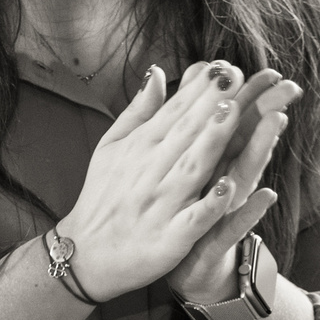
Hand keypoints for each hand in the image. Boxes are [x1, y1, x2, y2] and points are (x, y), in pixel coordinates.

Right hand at [58, 61, 257, 298]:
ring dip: (212, 141)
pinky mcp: (169, 238)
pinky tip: (230, 186)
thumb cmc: (102, 196)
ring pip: (191, 168)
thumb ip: (139, 111)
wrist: (85, 253)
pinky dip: (210, 204)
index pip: (173, 113)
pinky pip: (193, 219)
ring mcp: (160, 205)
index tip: (223, 66)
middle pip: (185, 134)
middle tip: (234, 76)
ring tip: (232, 114)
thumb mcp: (112, 147)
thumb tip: (157, 72)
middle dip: (210, 104)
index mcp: (139, 148)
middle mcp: (149, 172)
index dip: (198, 90)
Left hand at [169, 68, 300, 303]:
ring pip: (245, 175)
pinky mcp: (216, 239)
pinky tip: (265, 195)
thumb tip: (203, 98)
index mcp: (213, 163)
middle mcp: (225, 183)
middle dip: (266, 113)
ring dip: (261, 149)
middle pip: (247, 143)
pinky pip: (233, 224)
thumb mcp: (191, 171)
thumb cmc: (191, 215)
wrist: (186, 270)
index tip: (268, 68)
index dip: (248, 97)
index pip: (232, 125)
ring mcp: (224, 210)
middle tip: (287, 86)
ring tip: (277, 122)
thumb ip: (197, 136)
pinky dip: (249, 211)